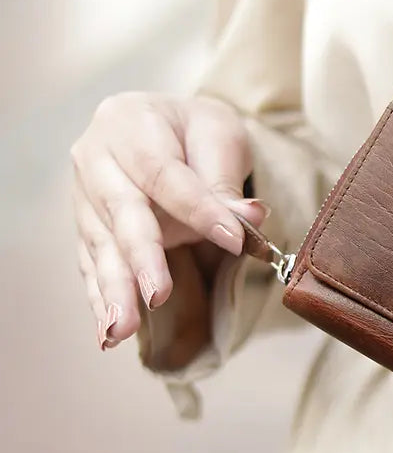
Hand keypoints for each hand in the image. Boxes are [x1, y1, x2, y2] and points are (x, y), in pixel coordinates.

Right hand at [71, 92, 266, 348]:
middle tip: (157, 294)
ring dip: (114, 289)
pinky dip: (101, 299)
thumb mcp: (220, 137)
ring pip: (101, 246)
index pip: (164, 173)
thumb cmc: (197, 133)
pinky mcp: (86, 227)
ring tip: (120, 329)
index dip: (199, 209)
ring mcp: (83, 194)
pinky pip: (92, 266)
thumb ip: (226, 181)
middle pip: (121, 211)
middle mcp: (95, 156)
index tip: (233, 240)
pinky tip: (108, 332)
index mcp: (128, 120)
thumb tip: (249, 217)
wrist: (170, 129)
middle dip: (141, 257)